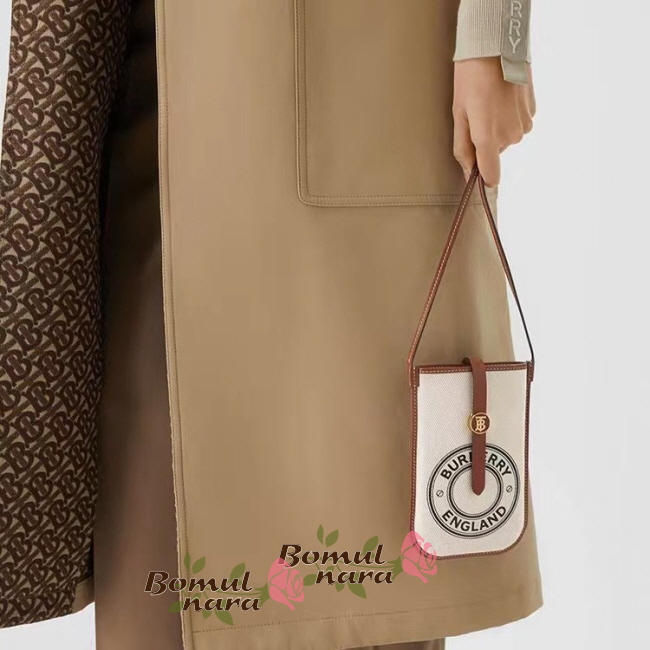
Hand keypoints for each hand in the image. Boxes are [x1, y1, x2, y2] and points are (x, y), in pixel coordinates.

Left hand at [453, 58, 535, 186]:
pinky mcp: (533, 111)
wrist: (497, 47)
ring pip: (507, 137)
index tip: (477, 178)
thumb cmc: (471, 79)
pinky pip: (518, 123)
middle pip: (495, 151)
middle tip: (476, 115)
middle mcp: (510, 136)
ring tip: (490, 102)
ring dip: (498, 126)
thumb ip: (463, 148)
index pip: (491, 174)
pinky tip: (503, 97)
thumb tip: (468, 172)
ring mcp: (524, 124)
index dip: (483, 178)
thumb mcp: (459, 114)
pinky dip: (510, 115)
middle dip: (485, 140)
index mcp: (488, 138)